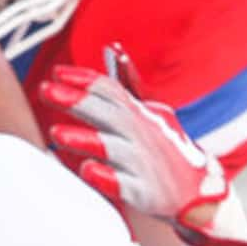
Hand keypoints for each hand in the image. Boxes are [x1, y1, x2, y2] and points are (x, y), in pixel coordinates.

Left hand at [37, 45, 246, 245]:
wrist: (199, 194)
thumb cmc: (168, 150)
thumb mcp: (153, 113)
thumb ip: (129, 86)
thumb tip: (114, 51)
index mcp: (141, 113)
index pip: (111, 90)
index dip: (84, 79)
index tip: (57, 72)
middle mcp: (141, 134)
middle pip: (106, 113)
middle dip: (76, 101)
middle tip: (46, 90)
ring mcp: (142, 163)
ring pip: (110, 148)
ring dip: (83, 140)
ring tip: (56, 134)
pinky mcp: (143, 192)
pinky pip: (121, 185)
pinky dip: (105, 177)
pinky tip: (87, 170)